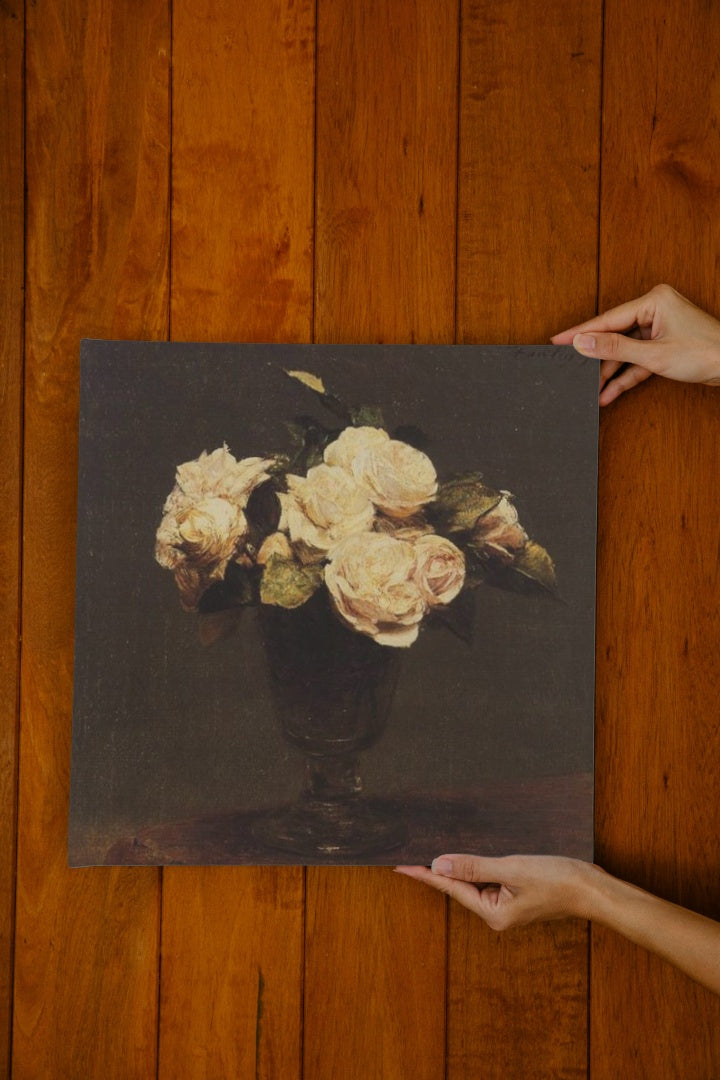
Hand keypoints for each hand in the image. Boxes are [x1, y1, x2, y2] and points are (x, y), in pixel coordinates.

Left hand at [397, 854, 719, 993]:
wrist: (594, 889)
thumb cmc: (557, 880)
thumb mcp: (511, 869)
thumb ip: (473, 866)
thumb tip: (438, 865)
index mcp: (493, 913)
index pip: (451, 889)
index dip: (425, 875)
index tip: (401, 866)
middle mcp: (498, 914)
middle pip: (460, 887)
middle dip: (438, 870)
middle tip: (411, 854)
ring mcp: (509, 906)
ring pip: (476, 882)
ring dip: (459, 867)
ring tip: (434, 852)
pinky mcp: (519, 896)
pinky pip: (490, 879)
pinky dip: (478, 866)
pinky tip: (469, 856)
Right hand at [551, 283, 719, 404]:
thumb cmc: (706, 353)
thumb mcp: (654, 354)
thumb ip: (615, 348)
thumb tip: (583, 342)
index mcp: (653, 301)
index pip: (608, 319)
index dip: (581, 332)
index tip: (557, 340)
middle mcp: (655, 310)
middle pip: (614, 335)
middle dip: (596, 358)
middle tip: (572, 370)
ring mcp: (659, 328)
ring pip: (625, 351)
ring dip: (610, 373)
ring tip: (591, 390)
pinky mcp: (663, 345)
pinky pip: (637, 360)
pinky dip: (625, 376)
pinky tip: (609, 392)